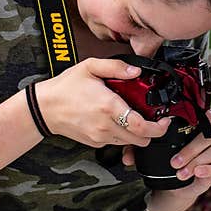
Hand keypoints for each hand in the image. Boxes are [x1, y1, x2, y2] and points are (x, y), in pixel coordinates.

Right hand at [33, 58, 170, 147]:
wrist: (45, 108)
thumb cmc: (66, 87)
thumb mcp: (90, 67)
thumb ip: (116, 67)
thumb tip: (137, 71)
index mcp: (109, 107)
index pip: (142, 127)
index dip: (160, 127)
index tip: (165, 120)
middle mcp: (106, 126)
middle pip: (141, 139)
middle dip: (152, 131)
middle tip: (154, 119)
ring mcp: (100, 137)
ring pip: (131, 143)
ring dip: (137, 133)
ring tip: (134, 118)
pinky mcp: (96, 143)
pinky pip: (117, 142)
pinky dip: (123, 135)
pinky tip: (118, 121)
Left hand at [123, 107, 210, 210]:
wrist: (173, 187)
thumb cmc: (165, 163)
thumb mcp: (150, 154)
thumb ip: (138, 152)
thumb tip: (127, 157)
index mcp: (194, 130)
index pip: (207, 118)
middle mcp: (207, 140)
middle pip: (206, 137)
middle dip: (190, 149)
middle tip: (174, 162)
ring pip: (210, 153)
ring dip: (193, 163)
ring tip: (179, 172)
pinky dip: (206, 170)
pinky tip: (196, 173)